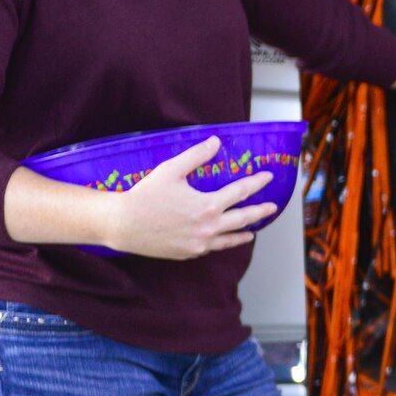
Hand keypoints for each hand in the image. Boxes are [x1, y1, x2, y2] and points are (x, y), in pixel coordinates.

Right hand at [102, 137, 274, 259]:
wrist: (123, 225)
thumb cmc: (145, 195)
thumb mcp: (171, 169)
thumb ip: (197, 155)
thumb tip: (216, 142)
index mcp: (208, 206)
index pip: (240, 192)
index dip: (256, 183)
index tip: (268, 177)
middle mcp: (208, 228)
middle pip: (243, 219)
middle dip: (260, 211)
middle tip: (272, 207)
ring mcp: (199, 244)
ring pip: (230, 239)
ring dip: (244, 233)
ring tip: (253, 231)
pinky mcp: (188, 253)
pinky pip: (212, 248)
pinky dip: (222, 243)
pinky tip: (223, 239)